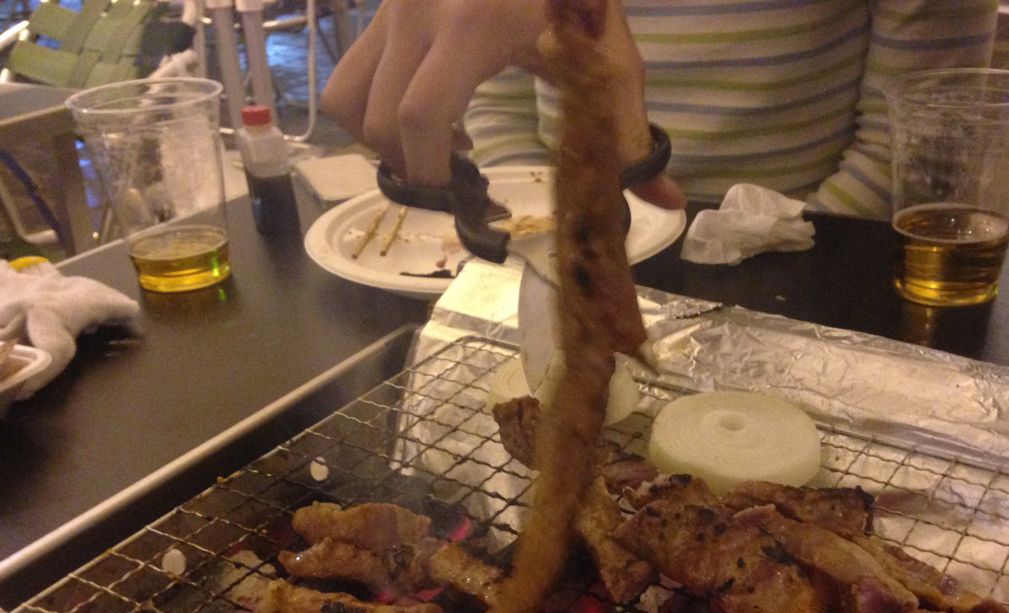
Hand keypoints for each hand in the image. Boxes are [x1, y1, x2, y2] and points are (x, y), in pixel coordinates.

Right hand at [321, 0, 684, 207]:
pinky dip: (373, 102)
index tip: (456, 194)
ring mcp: (391, 4)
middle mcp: (416, 14)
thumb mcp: (609, 56)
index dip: (427, 171)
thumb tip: (663, 198)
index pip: (418, 117)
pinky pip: (352, 69)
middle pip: (373, 118)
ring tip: (428, 144)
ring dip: (377, 136)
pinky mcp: (382, 2)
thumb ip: (629, 127)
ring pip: (345, 94)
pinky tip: (424, 104)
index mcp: (469, 29)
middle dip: (406, 164)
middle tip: (449, 179)